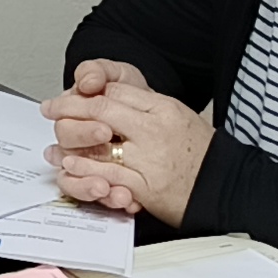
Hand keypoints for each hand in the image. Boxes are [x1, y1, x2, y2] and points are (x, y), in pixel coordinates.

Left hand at [43, 61, 212, 227]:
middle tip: (52, 108)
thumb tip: (113, 99)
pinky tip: (73, 165)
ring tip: (57, 139)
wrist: (225, 184)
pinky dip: (87, 169)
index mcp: (163, 107)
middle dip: (71, 108)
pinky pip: (109, 174)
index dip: (88, 93)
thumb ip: (147, 107)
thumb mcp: (178, 116)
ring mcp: (150, 157)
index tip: (71, 93)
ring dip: (73, 139)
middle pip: (102, 110)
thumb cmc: (202, 152)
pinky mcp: (147, 186)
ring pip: (101, 142)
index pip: (117, 91)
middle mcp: (155, 128)